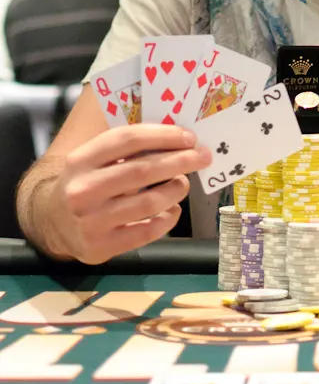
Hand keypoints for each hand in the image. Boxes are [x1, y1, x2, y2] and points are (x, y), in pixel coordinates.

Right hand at [51, 124, 211, 263]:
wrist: (50, 222)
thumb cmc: (85, 181)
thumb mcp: (93, 158)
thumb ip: (126, 147)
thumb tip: (177, 137)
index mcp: (81, 160)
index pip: (127, 140)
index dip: (163, 136)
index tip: (189, 137)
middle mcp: (82, 190)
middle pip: (142, 171)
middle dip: (179, 161)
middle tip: (202, 157)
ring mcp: (90, 222)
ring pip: (148, 203)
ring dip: (175, 190)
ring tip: (183, 183)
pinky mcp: (99, 248)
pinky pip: (145, 233)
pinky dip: (167, 220)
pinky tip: (173, 209)